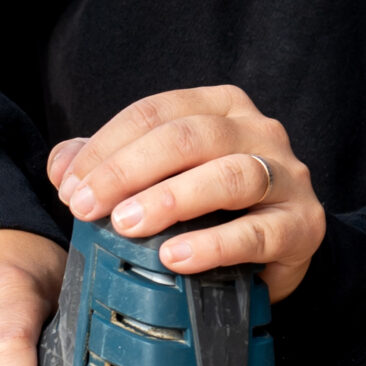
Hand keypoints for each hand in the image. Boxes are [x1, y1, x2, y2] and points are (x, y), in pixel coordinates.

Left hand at [48, 86, 323, 301]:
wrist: (283, 249)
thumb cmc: (214, 209)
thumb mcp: (162, 179)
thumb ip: (112, 166)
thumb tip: (61, 166)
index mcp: (222, 107)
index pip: (158, 111)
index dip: (107, 146)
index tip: (70, 186)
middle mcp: (260, 130)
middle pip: (190, 137)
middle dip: (129, 171)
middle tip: (86, 207)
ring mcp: (287, 176)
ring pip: (229, 175)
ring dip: (171, 200)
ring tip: (127, 226)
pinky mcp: (304, 225)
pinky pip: (258, 233)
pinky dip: (213, 245)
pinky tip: (176, 258)